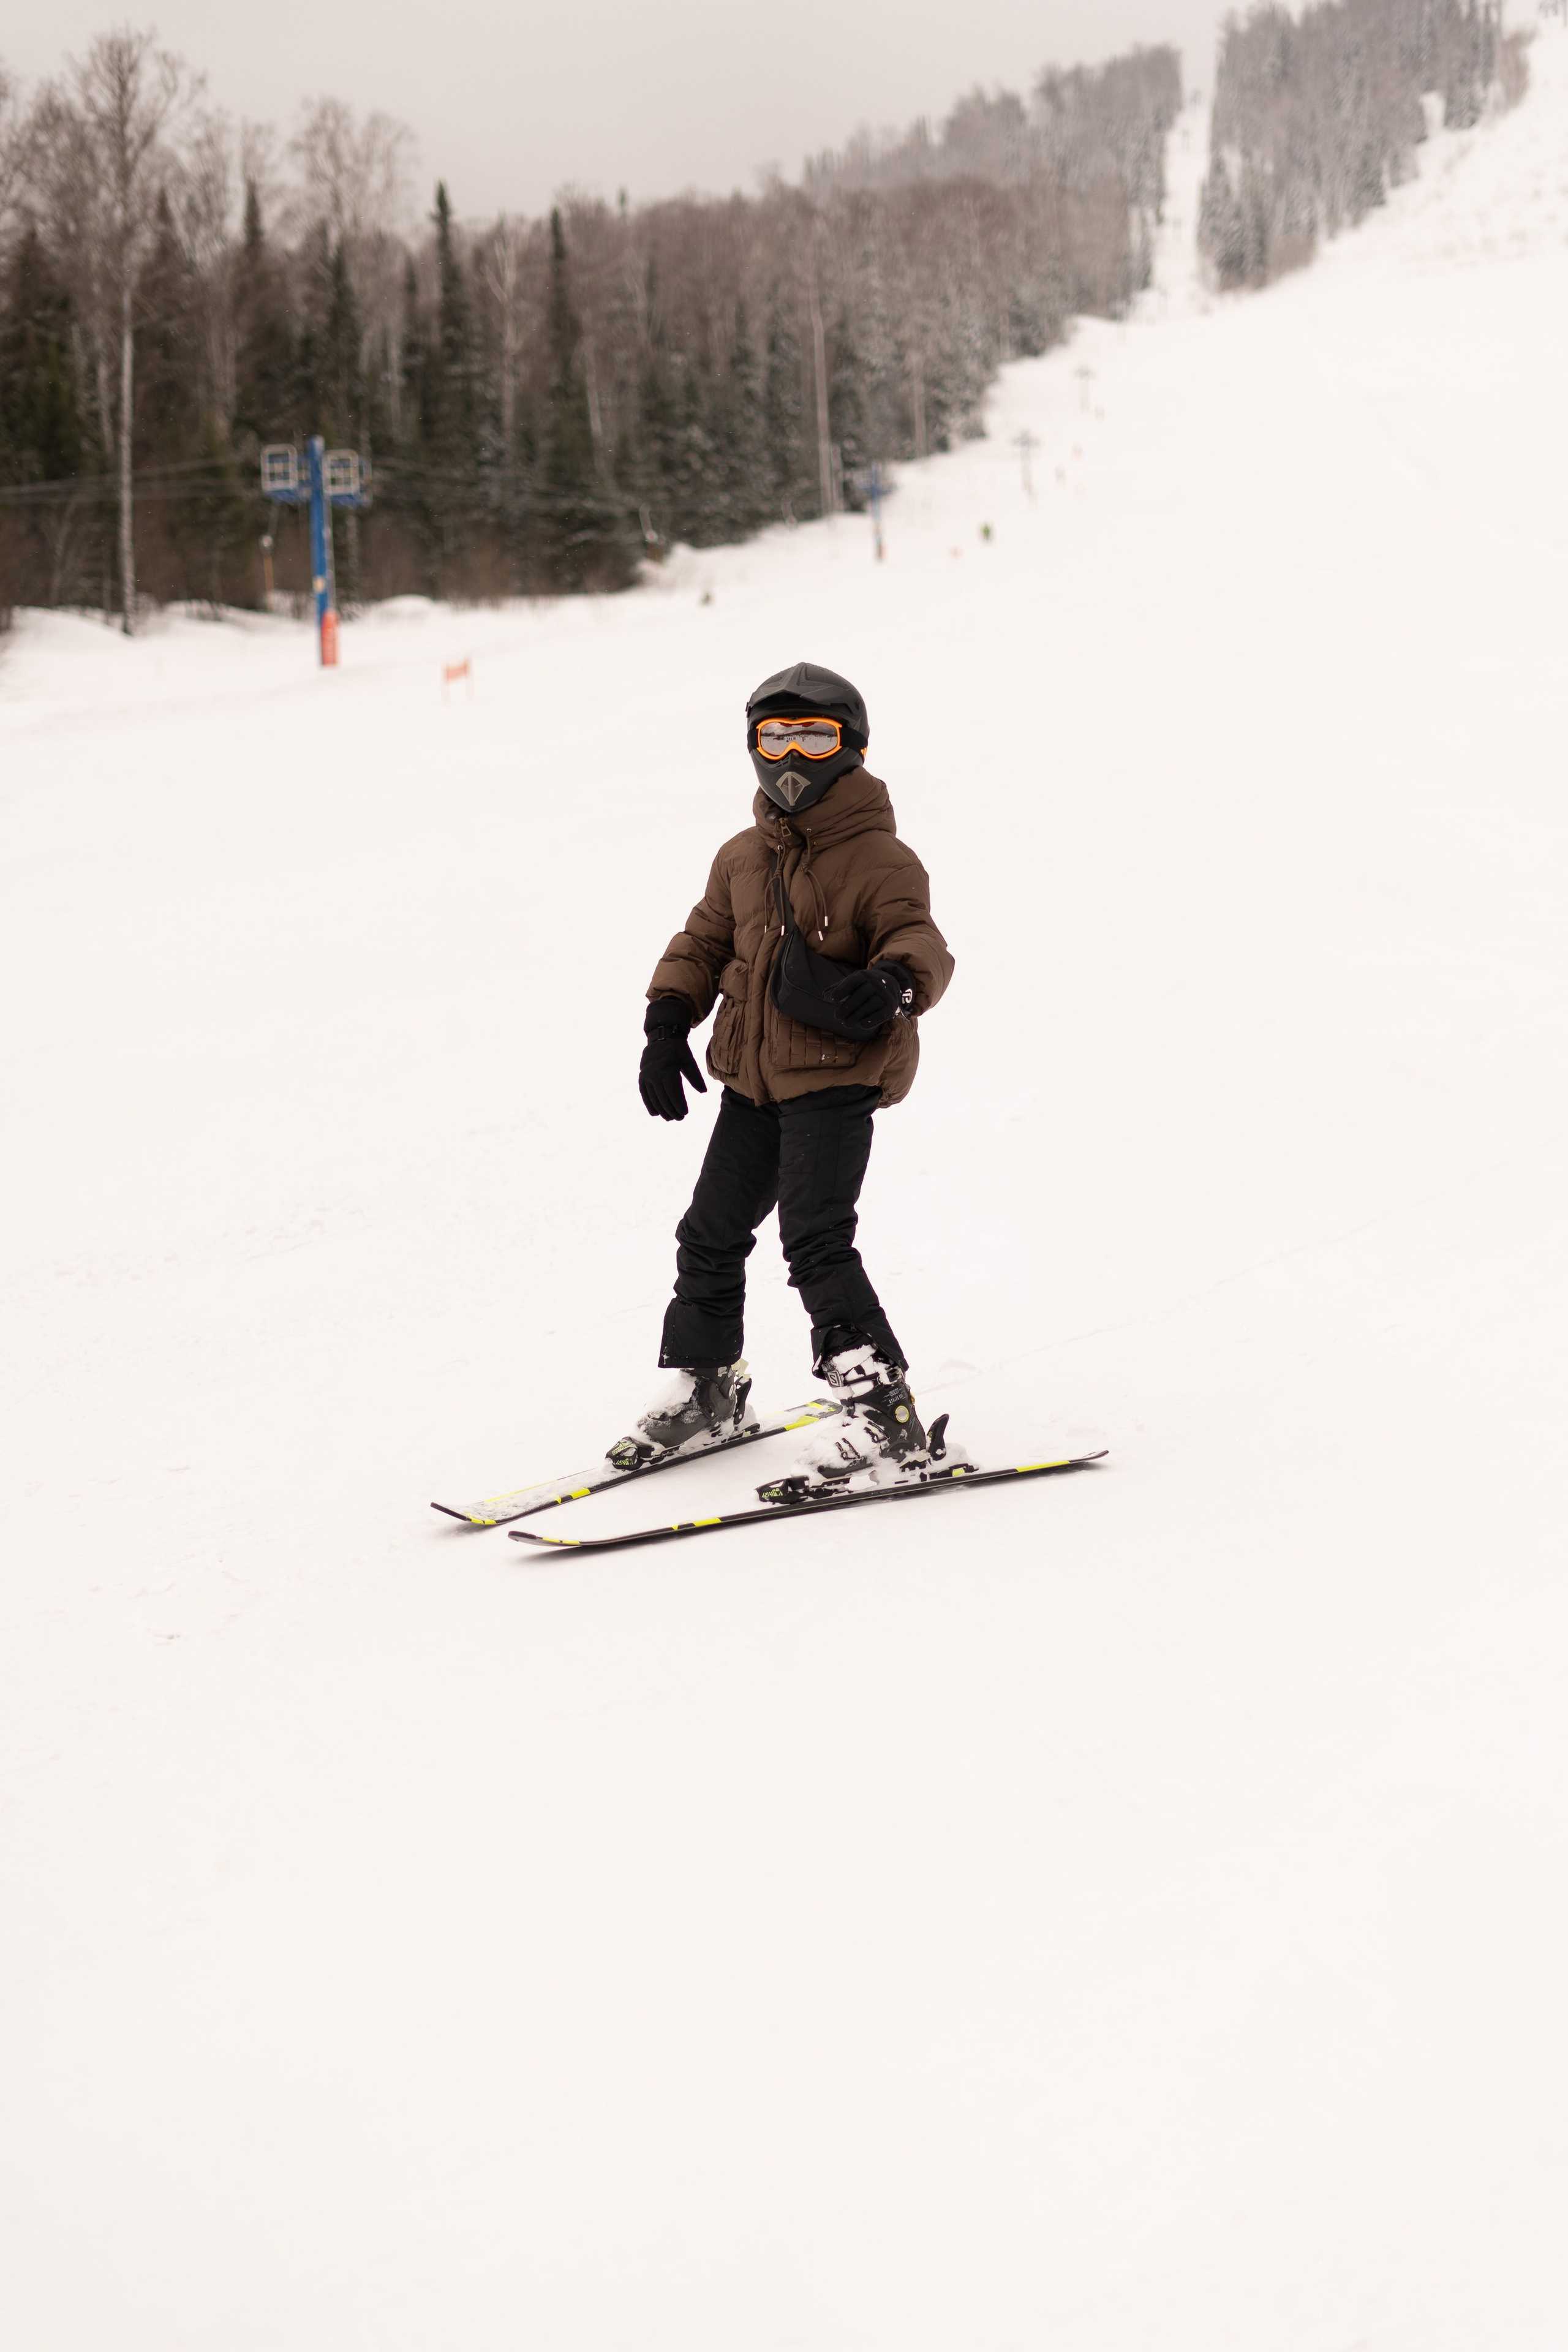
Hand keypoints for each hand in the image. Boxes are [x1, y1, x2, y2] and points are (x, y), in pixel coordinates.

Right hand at [640, 1000, 708, 1120]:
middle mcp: (655, 1075)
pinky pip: (644, 1094)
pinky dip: (649, 1104)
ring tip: (669, 1118)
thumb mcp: (688, 1060)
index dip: (679, 1104)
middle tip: (680, 1118)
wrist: (661, 1037)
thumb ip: (695, 1076)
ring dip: (661, 1110)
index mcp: (667, 1070)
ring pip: (654, 1098)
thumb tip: (704, 1091)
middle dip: (672, 1110)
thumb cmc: (678, 1049)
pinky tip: (655, 1114)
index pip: (673, 1093)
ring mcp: (646, 1076)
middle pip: (663, 1098)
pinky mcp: (642, 1077)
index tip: (685, 1113)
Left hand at [828, 961, 915, 1036]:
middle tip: (837, 1016)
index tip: (832, 999)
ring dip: (856, 1016)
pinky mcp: (891, 1005)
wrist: (890, 983)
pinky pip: (882, 1013)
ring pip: (870, 1005)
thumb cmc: (864, 986)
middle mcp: (875, 983)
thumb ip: (838, 988)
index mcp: (863, 976)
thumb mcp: (852, 983)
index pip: (852, 981)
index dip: (841, 990)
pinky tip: (862, 1025)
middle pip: (860, 995)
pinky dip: (872, 1019)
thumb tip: (825, 996)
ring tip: (846, 1024)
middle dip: (847, 1007)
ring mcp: (885, 994)